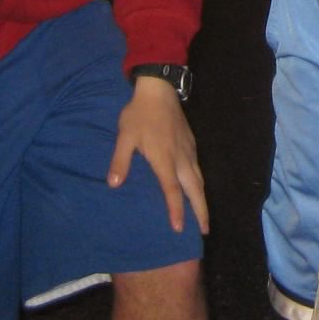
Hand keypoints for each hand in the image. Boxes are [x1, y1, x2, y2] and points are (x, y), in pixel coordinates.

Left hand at [108, 75, 209, 234]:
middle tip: (205, 230)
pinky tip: (197, 189)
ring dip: (202, 199)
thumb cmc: (139, 113)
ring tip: (204, 216)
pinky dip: (200, 184)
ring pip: (200, 179)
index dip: (176, 210)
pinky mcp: (192, 143)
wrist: (159, 89)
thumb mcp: (125, 136)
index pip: (172, 189)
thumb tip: (113, 185)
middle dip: (201, 211)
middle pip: (195, 189)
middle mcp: (181, 157)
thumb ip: (120, 161)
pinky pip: (199, 169)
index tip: (179, 228)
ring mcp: (189, 150)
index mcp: (164, 158)